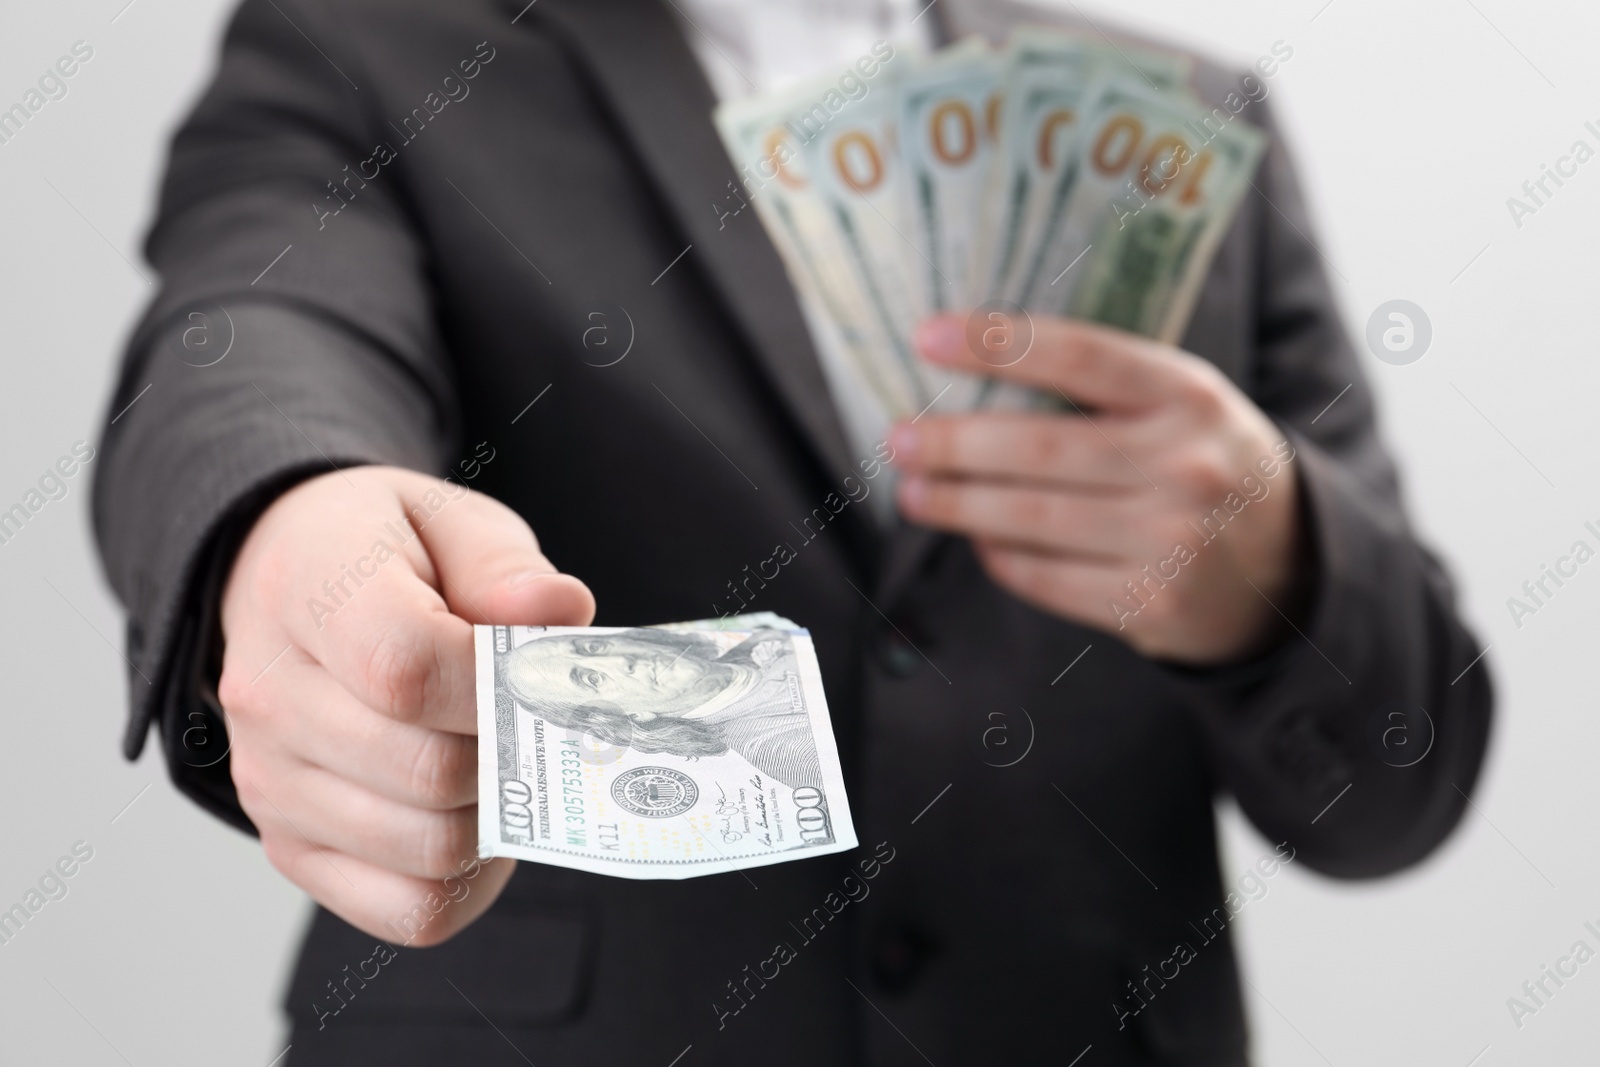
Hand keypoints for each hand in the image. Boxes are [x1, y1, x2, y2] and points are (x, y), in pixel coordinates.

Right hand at [218, 466, 593, 944]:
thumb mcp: (449, 519)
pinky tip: (478, 814)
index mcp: (304, 590)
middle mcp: (269, 696)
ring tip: (507, 759)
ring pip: (430, 848)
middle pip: (430, 771)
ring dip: (497, 814)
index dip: (498, 684)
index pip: (407, 668)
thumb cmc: (384, 551)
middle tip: (538, 718)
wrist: (284, 577)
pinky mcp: (291, 847)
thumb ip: (505, 565)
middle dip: (514, 750)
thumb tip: (559, 614)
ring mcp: (272, 782)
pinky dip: (468, 879)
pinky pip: (409, 910)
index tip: (542, 671)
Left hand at [891, 314, 1306, 664]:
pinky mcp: (1149, 604)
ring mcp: (1169, 541)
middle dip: (952, 443)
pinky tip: (976, 539)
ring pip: (1030, 519)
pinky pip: (1044, 577)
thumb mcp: (1183, 404)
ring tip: (914, 492)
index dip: (997, 343)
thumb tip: (974, 373)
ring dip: (956, 505)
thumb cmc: (1205, 462)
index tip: (926, 336)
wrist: (1287, 566)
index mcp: (1189, 395)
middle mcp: (1184, 465)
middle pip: (1038, 448)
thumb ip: (1103, 385)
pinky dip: (999, 557)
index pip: (1080, 356)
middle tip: (899, 438)